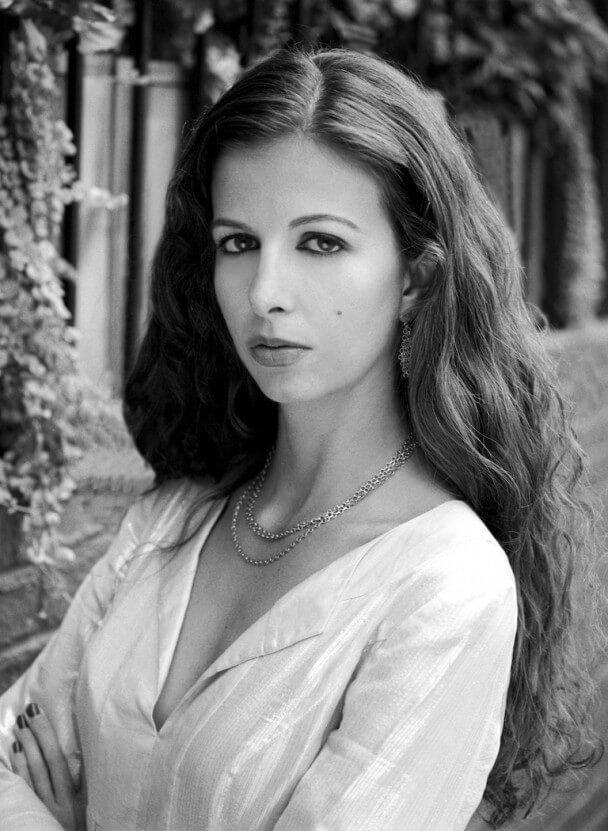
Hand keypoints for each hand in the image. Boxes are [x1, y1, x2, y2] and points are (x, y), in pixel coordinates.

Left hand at [9, 703, 84, 830]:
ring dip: (24, 750)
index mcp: (73, 799)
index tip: (39, 714)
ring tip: (19, 728)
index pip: (57, 761)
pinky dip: (17, 772)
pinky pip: (21, 791)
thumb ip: (88, 783)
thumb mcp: (92, 806)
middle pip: (43, 764)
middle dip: (35, 736)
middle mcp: (55, 804)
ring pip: (30, 777)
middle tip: (28, 713)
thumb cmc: (88, 827)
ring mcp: (41, 810)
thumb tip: (86, 753)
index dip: (47, 736)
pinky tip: (14, 754)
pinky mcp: (32, 815)